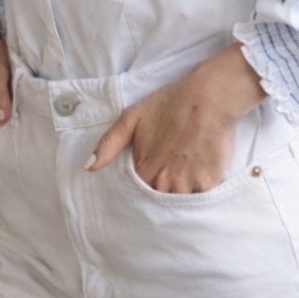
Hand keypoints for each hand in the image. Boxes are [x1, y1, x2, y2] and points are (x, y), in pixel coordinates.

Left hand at [85, 46, 267, 192]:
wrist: (210, 96)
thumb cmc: (170, 103)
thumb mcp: (133, 117)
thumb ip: (109, 144)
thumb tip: (88, 167)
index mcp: (144, 169)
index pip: (138, 194)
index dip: (144, 186)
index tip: (152, 175)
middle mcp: (165, 180)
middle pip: (159, 200)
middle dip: (162, 191)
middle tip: (170, 173)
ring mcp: (188, 183)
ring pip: (180, 201)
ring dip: (182, 192)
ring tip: (185, 173)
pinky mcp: (210, 182)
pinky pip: (201, 198)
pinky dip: (200, 191)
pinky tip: (200, 174)